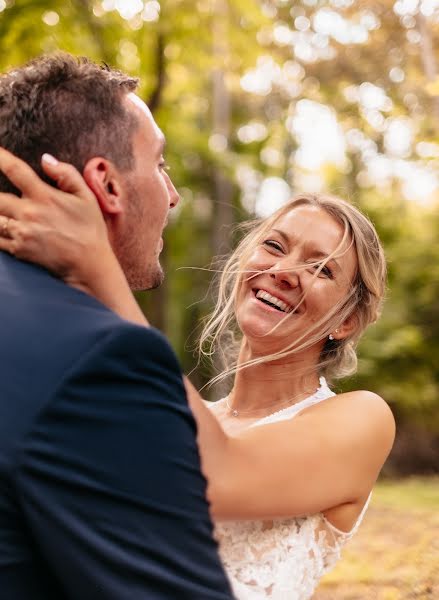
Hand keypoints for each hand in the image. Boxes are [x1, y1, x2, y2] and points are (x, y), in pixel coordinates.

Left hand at [0, 147, 113, 291]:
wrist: (90, 265)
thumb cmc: (90, 230)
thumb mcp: (87, 197)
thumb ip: (67, 174)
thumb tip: (46, 159)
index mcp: (44, 196)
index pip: (15, 170)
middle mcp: (29, 213)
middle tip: (2, 196)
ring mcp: (21, 233)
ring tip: (2, 211)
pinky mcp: (18, 250)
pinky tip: (1, 226)